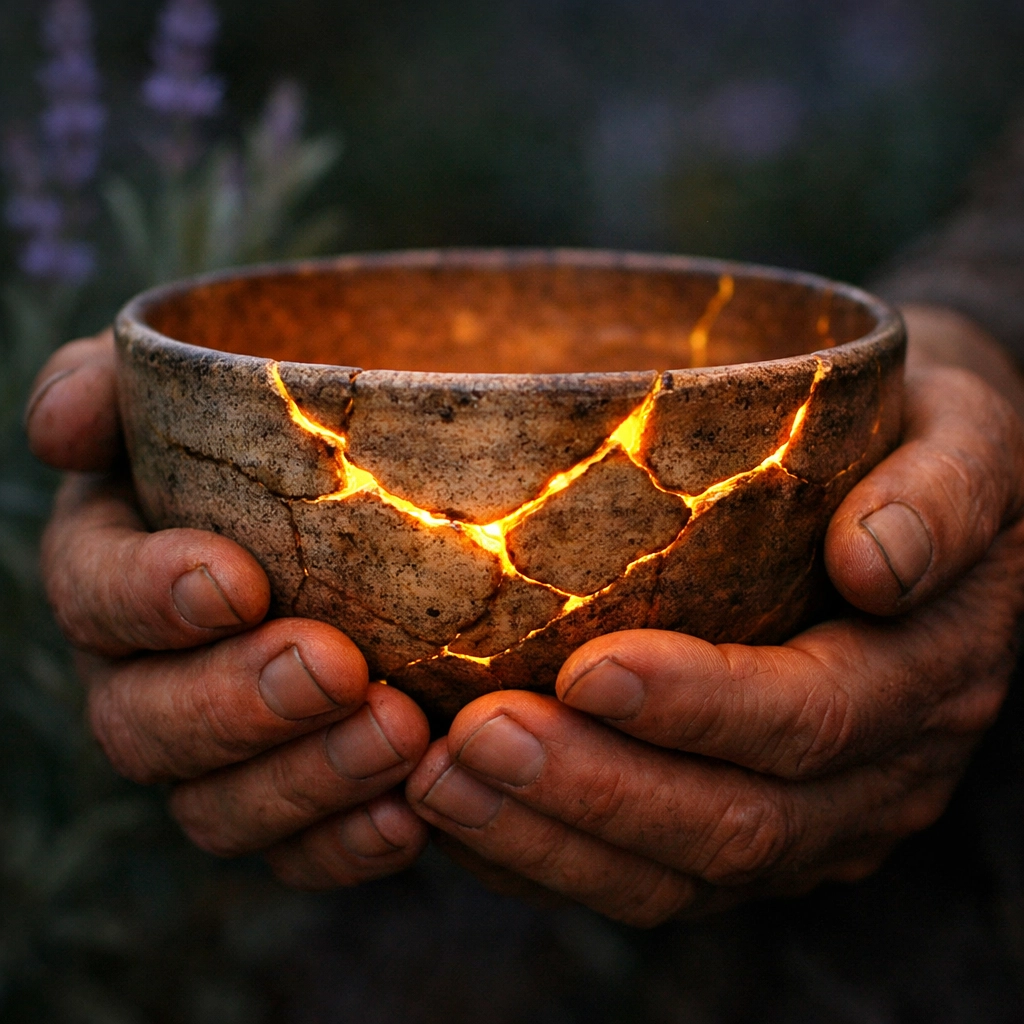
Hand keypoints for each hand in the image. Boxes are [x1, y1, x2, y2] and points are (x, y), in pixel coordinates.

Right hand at [28, 331, 430, 888]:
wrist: (388, 506)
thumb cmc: (297, 434)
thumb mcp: (213, 381)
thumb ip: (122, 382)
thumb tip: (65, 426)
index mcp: (119, 568)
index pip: (95, 589)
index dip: (151, 595)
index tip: (238, 581)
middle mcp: (150, 672)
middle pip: (145, 722)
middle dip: (236, 703)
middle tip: (338, 666)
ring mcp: (220, 750)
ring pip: (218, 807)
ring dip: (305, 781)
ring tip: (401, 735)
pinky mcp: (295, 799)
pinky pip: (298, 852)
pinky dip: (347, 844)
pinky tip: (412, 816)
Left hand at [406, 313, 1023, 925]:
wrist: (917, 498)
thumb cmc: (918, 446)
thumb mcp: (961, 437)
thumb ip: (941, 494)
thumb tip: (878, 562)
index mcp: (928, 676)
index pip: (812, 716)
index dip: (701, 707)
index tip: (585, 667)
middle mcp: (875, 773)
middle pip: (736, 823)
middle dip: (596, 791)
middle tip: (472, 741)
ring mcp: (811, 818)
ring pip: (680, 876)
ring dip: (552, 840)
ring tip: (439, 782)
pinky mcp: (749, 831)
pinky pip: (649, 879)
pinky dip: (549, 862)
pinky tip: (463, 818)